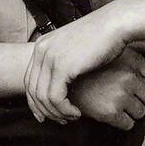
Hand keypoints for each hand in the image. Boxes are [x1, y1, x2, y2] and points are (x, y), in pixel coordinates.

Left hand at [24, 7, 127, 123]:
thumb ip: (62, 61)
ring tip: (72, 117)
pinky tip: (77, 112)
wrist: (115, 25)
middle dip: (45, 110)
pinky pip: (55, 98)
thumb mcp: (74, 47)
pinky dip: (65, 110)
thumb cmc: (102, 37)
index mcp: (42, 44)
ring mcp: (50, 57)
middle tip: (61, 121)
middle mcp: (41, 49)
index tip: (46, 116)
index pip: (29, 80)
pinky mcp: (62, 66)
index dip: (36, 102)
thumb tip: (60, 81)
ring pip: (43, 97)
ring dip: (57, 112)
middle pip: (32, 90)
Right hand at [69, 49, 144, 127]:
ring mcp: (119, 93)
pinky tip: (108, 110)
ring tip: (112, 100)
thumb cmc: (93, 64)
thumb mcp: (117, 49)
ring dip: (129, 111)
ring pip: (141, 112)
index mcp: (131, 59)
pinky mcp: (110, 111)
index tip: (136, 83)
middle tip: (121, 93)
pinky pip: (128, 124)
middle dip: (139, 99)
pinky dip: (120, 122)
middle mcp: (127, 75)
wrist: (62, 77)